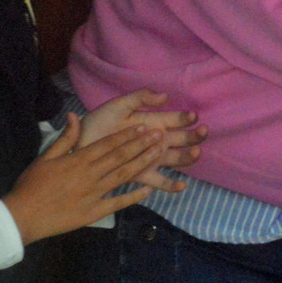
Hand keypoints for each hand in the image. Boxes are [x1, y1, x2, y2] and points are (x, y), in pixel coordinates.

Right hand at [2, 114, 164, 244]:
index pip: (107, 144)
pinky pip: (118, 203)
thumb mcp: (45, 157)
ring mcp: (94, 194)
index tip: (144, 127)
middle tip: (161, 135)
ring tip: (159, 153)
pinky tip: (149, 190)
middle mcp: (90, 174)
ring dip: (142, 163)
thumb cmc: (31, 185)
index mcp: (78, 160)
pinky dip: (133, 196)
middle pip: (120, 157)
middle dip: (141, 145)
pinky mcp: (94, 212)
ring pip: (123, 176)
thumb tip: (75, 116)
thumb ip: (64, 138)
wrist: (22, 217)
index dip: (127, 135)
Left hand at [81, 88, 203, 190]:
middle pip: (183, 140)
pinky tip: (181, 185)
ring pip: (177, 159)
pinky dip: (172, 186)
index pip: (176, 119)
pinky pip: (161, 182)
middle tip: (202, 132)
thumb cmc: (98, 123)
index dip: (186, 117)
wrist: (79, 144)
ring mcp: (151, 158)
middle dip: (195, 136)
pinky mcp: (143, 174)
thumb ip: (141, 98)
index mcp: (153, 122)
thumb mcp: (119, 105)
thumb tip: (165, 96)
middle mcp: (157, 141)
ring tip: (194, 152)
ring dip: (189, 157)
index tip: (192, 116)